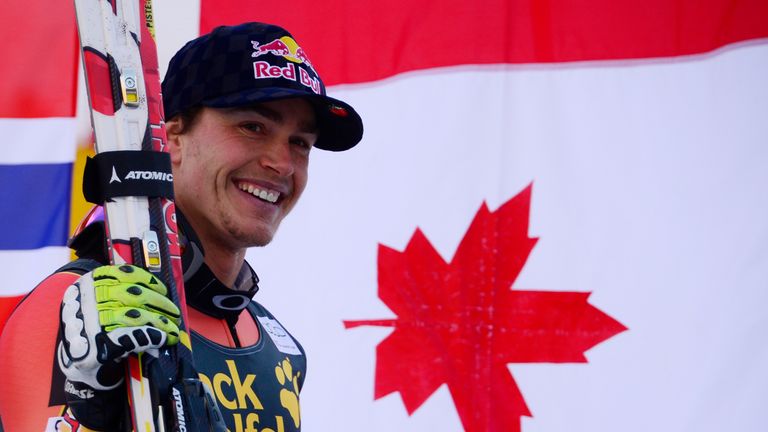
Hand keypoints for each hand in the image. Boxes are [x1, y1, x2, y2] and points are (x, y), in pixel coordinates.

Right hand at [57, 264, 180, 390]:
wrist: (73, 363)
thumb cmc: (90, 329)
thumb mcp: (96, 304)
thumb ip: (121, 295)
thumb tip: (158, 295)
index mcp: (86, 285)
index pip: (122, 274)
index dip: (147, 280)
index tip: (162, 288)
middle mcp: (88, 301)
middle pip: (134, 295)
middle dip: (160, 303)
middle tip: (174, 312)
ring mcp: (92, 324)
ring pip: (137, 316)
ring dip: (160, 322)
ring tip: (172, 328)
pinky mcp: (99, 347)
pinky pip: (134, 337)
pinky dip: (152, 337)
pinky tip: (162, 339)